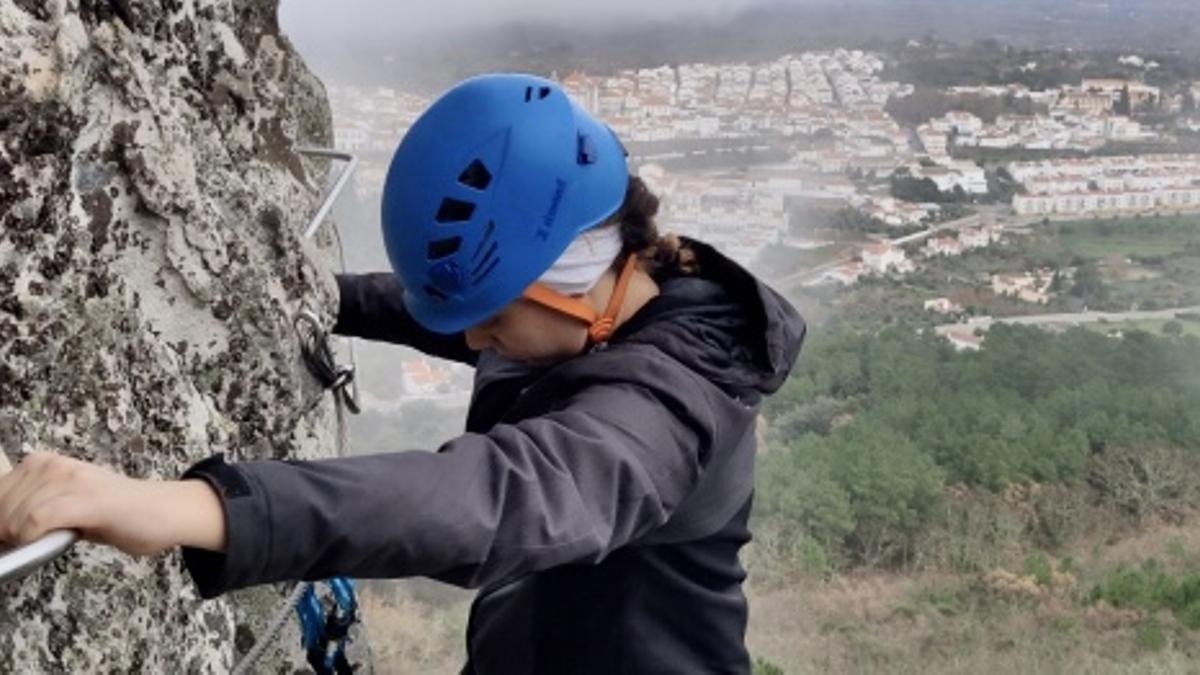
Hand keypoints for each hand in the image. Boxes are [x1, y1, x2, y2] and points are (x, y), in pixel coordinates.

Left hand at [0, 452, 225, 556]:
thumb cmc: (119, 515)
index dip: (0, 522)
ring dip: (21, 540)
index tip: (10, 539)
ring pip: (12, 516)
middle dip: (6, 534)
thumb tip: (2, 530)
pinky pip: (35, 521)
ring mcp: (68, 479)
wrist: (164, 511)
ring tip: (49, 542)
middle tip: (31, 545)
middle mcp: (52, 465)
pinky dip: (34, 538)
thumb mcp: (65, 504)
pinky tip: (54, 541)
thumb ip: (33, 509)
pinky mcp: (84, 499)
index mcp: (44, 463)